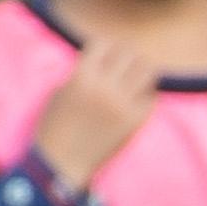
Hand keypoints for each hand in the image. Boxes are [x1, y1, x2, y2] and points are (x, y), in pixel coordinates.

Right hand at [32, 35, 159, 190]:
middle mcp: (105, 87)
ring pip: (147, 71)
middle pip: (130, 53)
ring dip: (142, 70)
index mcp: (81, 77)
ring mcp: (123, 104)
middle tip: (124, 63)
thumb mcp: (60, 90)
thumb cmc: (55, 125)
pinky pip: (151, 97)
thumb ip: (82, 71)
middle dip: (127, 55)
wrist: (62, 162)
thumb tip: (104, 59)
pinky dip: (146, 93)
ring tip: (134, 77)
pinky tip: (136, 97)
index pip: (104, 43)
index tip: (107, 52)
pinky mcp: (135, 121)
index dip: (107, 45)